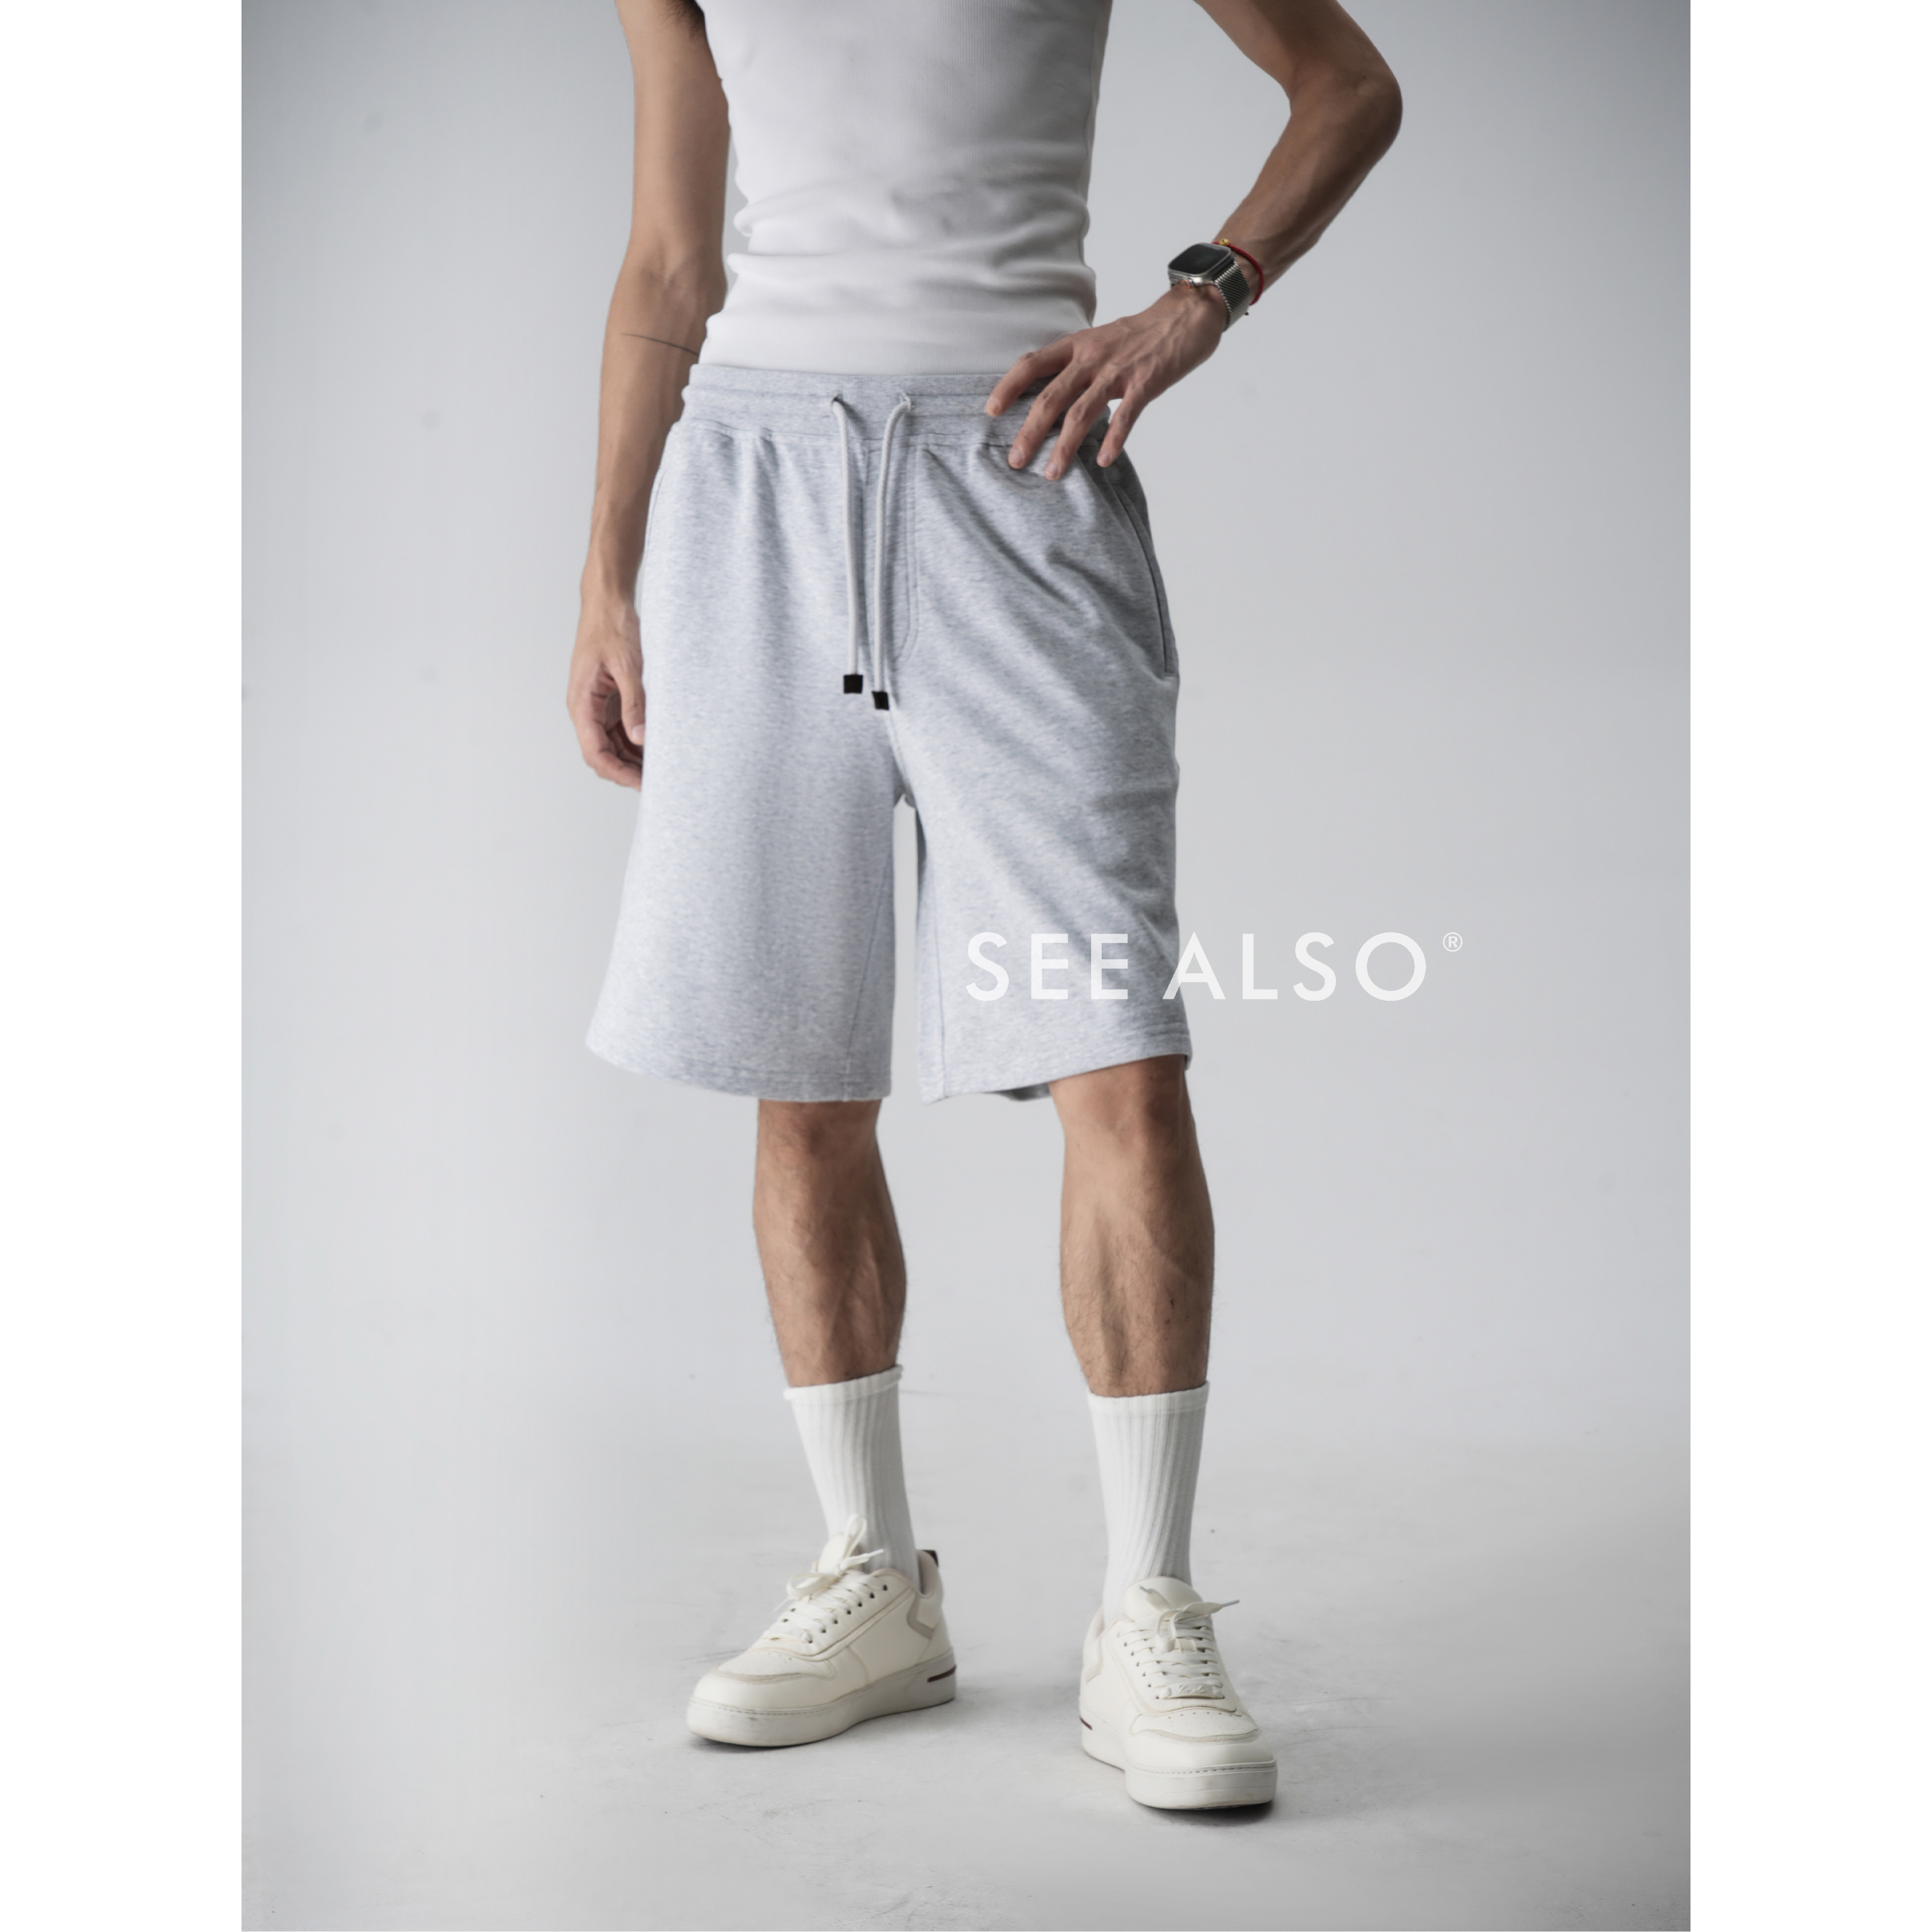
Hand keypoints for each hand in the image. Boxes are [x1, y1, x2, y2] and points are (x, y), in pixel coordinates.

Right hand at [567, 596, 645, 787]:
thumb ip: (635, 703)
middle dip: (628, 771)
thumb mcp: (628, 666)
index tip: (641, 783)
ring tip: (662, 767)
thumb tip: (640, 738)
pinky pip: (621, 730)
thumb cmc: (612, 628)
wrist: (608, 603)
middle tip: (659, 780)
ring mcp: (598, 707)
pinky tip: (657, 747)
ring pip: (614, 745)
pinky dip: (637, 742)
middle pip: (603, 755)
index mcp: (581, 703)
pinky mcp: (610, 701)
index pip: (595, 752)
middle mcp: (586, 710)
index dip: (617, 772)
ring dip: (634, 759)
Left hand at [986, 283, 1229, 478]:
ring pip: (1082, 412)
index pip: (1033, 364)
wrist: (1187, 316)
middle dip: (1030, 432)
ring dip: (1064, 446)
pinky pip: (1125, 416)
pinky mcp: (1146, 383)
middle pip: (1051, 396)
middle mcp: (1092, 357)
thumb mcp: (1099, 342)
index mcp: (1077, 345)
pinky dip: (1113, 441)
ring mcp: (1118, 370)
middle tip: (1016, 460)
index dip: (1009, 386)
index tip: (991, 410)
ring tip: (1052, 474)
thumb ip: (1075, 367)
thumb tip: (1049, 397)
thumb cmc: (1140, 335)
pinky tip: (1102, 462)